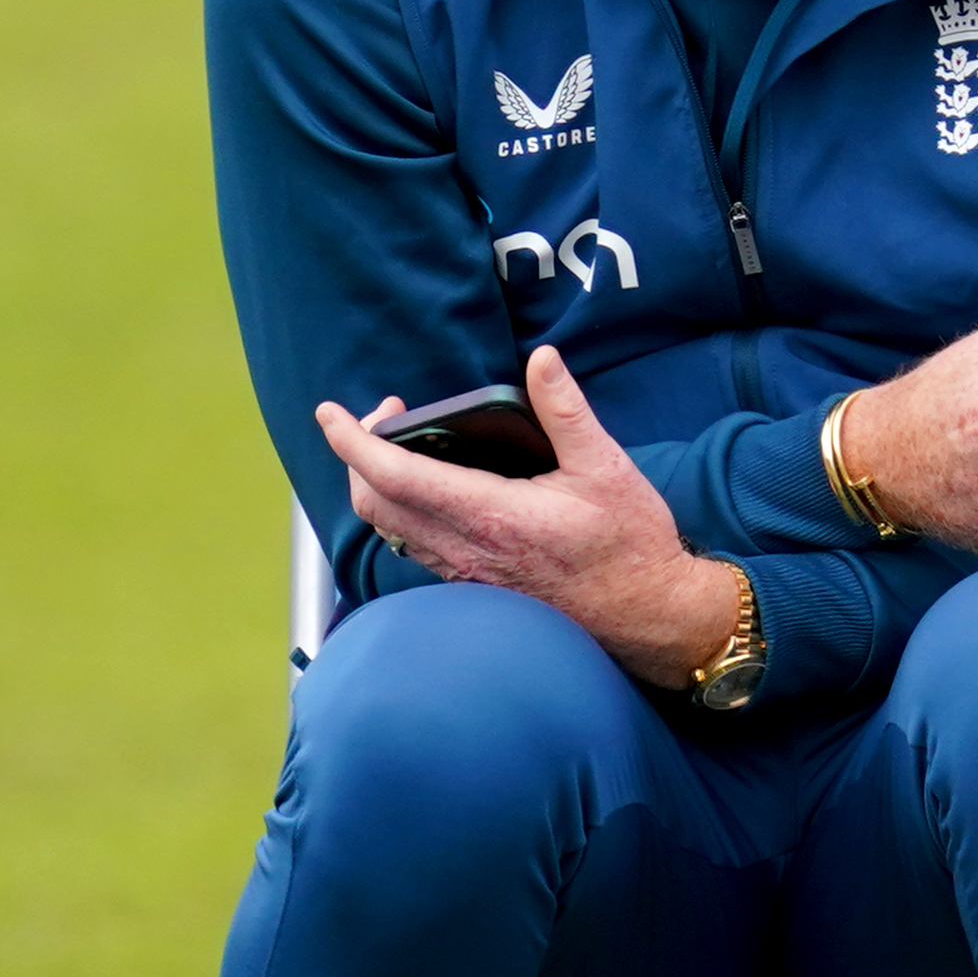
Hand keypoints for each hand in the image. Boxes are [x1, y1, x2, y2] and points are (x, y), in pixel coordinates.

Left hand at [316, 345, 743, 686]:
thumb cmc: (630, 544)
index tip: (330, 412)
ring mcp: (464, 573)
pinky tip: (434, 485)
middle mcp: (464, 549)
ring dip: (378, 482)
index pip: (393, 475)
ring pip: (388, 527)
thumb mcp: (607, 466)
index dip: (352, 440)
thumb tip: (541, 359)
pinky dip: (402, 508)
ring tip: (407, 443)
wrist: (647, 617)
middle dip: (360, 453)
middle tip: (390, 415)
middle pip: (373, 503)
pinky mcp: (472, 586)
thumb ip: (566, 411)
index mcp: (490, 514)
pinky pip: (413, 545)